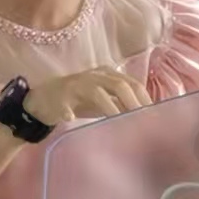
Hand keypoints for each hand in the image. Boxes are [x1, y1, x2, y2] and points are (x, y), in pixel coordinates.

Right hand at [22, 69, 152, 124]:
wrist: (43, 100)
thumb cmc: (79, 101)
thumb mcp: (104, 101)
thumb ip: (122, 105)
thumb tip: (146, 117)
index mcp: (107, 75)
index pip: (132, 83)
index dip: (145, 98)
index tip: (154, 115)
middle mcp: (94, 77)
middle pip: (119, 85)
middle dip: (133, 102)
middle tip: (142, 120)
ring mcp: (75, 86)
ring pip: (96, 93)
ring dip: (110, 108)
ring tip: (120, 122)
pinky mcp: (58, 98)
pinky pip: (65, 106)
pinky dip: (69, 113)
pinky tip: (73, 120)